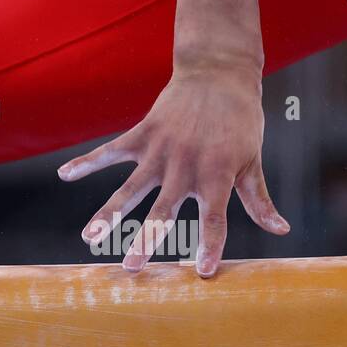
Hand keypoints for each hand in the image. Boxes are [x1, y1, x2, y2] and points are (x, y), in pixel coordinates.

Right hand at [57, 67, 288, 276]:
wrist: (218, 73)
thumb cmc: (241, 122)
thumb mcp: (253, 161)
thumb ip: (259, 199)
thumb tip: (281, 230)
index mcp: (217, 175)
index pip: (214, 219)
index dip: (209, 245)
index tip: (202, 272)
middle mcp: (186, 166)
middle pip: (164, 210)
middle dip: (146, 240)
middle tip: (130, 267)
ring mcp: (160, 150)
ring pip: (131, 188)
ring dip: (108, 212)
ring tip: (90, 237)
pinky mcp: (143, 133)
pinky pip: (111, 151)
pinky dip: (88, 162)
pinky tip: (65, 174)